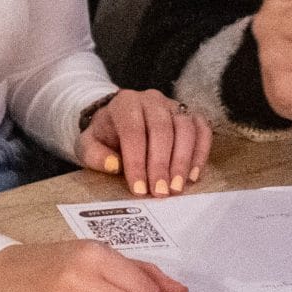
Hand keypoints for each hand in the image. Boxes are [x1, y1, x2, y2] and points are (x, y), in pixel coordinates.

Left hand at [80, 89, 211, 196]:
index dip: (137, 161)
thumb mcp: (89, 145)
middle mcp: (151, 100)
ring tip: (176, 188)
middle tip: (160, 192)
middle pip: (162, 129)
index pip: (133, 130)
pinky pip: (202, 129)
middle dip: (161, 164)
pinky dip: (201, 152)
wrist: (119, 120)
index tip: (139, 189)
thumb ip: (94, 155)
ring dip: (183, 160)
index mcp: (124, 103)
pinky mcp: (189, 114)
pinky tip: (193, 175)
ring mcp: (173, 105)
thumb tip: (114, 165)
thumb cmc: (105, 136)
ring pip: (185, 128)